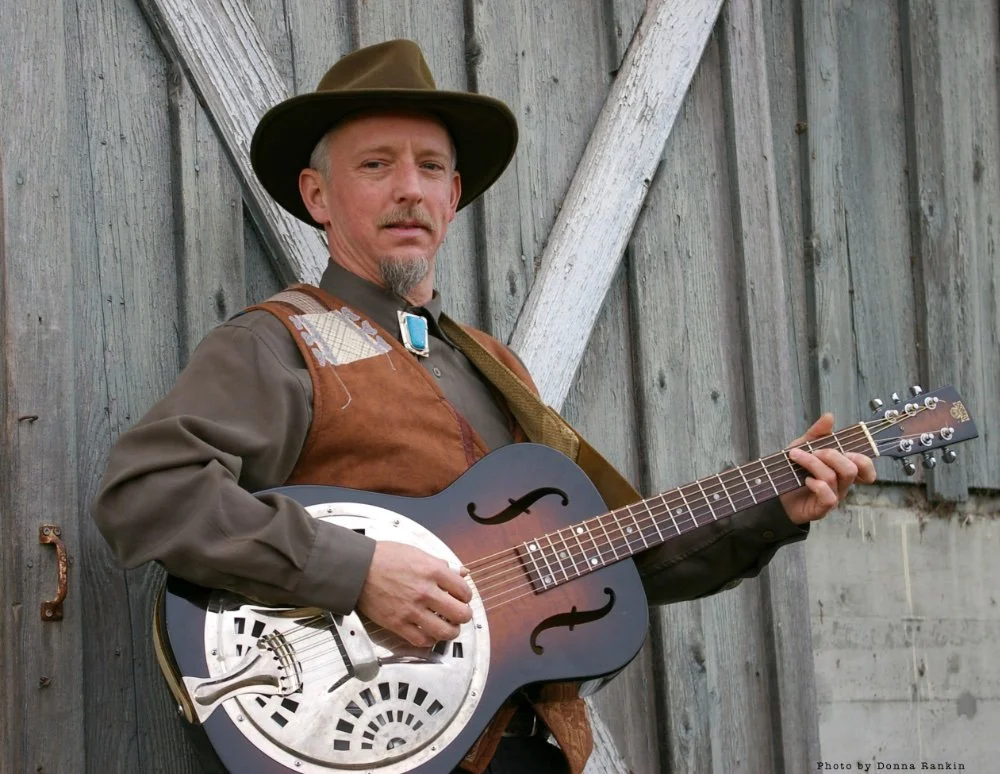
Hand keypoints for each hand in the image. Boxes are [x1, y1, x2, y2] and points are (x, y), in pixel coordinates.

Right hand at [355, 541, 472, 646]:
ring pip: (445, 631)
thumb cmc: (383, 557)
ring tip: (449, 628)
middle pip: (460, 613)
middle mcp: (425, 591)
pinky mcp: (397, 623)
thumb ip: (440, 564)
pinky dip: (430, 640)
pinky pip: (421, 639)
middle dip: (464, 615)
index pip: (464, 590)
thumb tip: (460, 572)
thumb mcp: (417, 552)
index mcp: (432, 571)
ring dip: (451, 631)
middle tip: (460, 614)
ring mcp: (412, 609)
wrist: (357, 567)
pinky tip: (429, 634)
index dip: (466, 596)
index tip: (462, 597)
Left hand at [779, 413, 876, 524]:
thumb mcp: (803, 446)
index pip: (865, 467)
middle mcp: (841, 484)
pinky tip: (806, 480)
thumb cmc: (793, 469)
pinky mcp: (821, 508)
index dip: (864, 460)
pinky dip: (817, 485)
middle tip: (813, 451)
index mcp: (841, 468)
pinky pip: (829, 498)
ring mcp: (832, 496)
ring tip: (796, 457)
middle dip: (831, 455)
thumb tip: (829, 416)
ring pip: (834, 478)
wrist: (774, 491)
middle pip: (851, 469)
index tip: (846, 450)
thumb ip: (817, 433)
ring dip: (813, 463)